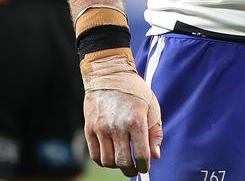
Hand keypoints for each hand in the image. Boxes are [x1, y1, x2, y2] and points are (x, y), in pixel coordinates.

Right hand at [81, 51, 162, 176]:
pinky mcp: (89, 129)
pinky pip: (95, 155)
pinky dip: (103, 160)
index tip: (145, 167)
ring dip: (116, 166)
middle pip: (123, 162)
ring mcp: (101, 129)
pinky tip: (110, 156)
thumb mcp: (152, 107)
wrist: (109, 74)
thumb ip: (155, 132)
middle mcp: (117, 127)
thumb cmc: (134, 91)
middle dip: (131, 170)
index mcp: (136, 121)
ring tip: (122, 161)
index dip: (144, 165)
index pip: (141, 154)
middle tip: (134, 170)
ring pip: (108, 161)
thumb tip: (155, 156)